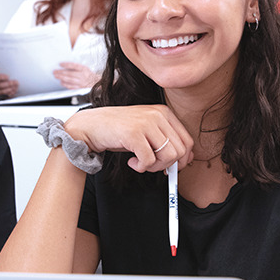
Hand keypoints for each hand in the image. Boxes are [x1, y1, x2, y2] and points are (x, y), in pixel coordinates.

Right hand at [0, 69, 18, 97]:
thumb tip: (7, 70)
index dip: (1, 77)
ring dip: (9, 89)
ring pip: (1, 91)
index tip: (8, 76)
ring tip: (15, 86)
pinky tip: (13, 91)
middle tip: (15, 82)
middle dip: (8, 84)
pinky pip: (2, 95)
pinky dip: (8, 93)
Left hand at [53, 62, 99, 89]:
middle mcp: (82, 75)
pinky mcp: (80, 88)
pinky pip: (71, 86)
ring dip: (62, 78)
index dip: (66, 64)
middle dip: (61, 72)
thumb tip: (65, 65)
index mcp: (83, 69)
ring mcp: (81, 82)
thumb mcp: (84, 67)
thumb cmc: (88, 74)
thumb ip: (76, 66)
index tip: (60, 64)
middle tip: (55, 72)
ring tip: (56, 76)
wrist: (95, 82)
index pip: (74, 66)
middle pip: (70, 73)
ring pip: (70, 80)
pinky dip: (65, 84)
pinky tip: (61, 82)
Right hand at [64, 106, 193, 172]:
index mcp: (164, 112)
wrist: (91, 126)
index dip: (182, 160)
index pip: (187, 141)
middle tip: (152, 166)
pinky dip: (141, 167)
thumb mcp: (147, 131)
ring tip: (141, 163)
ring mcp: (147, 122)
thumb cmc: (119, 131)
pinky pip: (149, 160)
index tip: (170, 166)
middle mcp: (158, 114)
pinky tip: (132, 162)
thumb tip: (184, 160)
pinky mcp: (134, 133)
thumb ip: (165, 141)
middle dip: (168, 165)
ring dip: (154, 167)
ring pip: (169, 156)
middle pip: (181, 150)